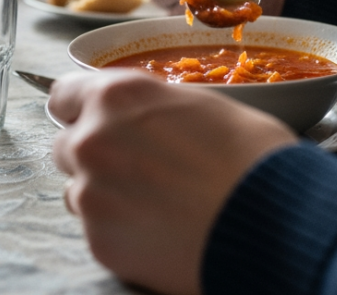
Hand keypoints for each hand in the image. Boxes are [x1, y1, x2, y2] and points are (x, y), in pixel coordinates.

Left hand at [50, 71, 296, 294]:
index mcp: (117, 96)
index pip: (63, 95)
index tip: (97, 120)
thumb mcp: (202, 105)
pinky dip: (121, 231)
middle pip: (66, 145)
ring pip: (78, 191)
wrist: (273, 221)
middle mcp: (93, 140)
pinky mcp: (101, 242)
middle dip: (95, 154)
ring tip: (156, 203)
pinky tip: (162, 229)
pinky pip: (98, 231)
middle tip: (139, 167)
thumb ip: (152, 108)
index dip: (82, 108)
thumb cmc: (251, 156)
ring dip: (106, 194)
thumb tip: (142, 119)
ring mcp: (92, 195)